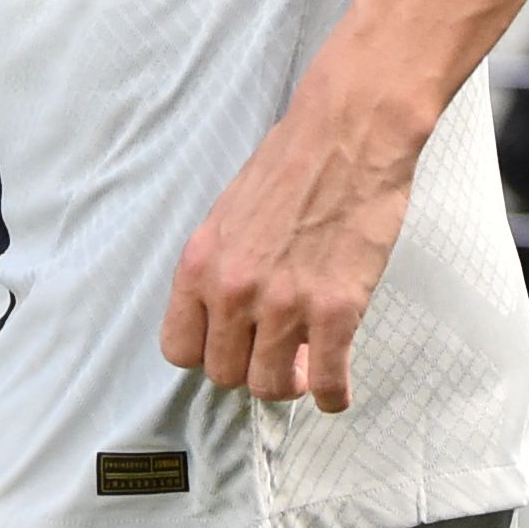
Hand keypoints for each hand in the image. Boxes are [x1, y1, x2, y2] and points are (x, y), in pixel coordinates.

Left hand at [161, 93, 422, 409]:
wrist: (350, 132)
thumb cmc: (292, 162)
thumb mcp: (230, 213)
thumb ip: (223, 267)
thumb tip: (234, 316)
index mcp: (200, 264)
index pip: (179, 349)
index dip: (208, 354)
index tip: (234, 345)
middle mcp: (233, 291)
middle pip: (224, 374)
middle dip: (251, 368)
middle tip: (278, 351)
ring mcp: (284, 304)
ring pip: (271, 388)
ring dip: (291, 384)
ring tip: (308, 365)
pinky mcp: (336, 310)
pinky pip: (328, 383)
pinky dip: (333, 395)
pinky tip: (337, 387)